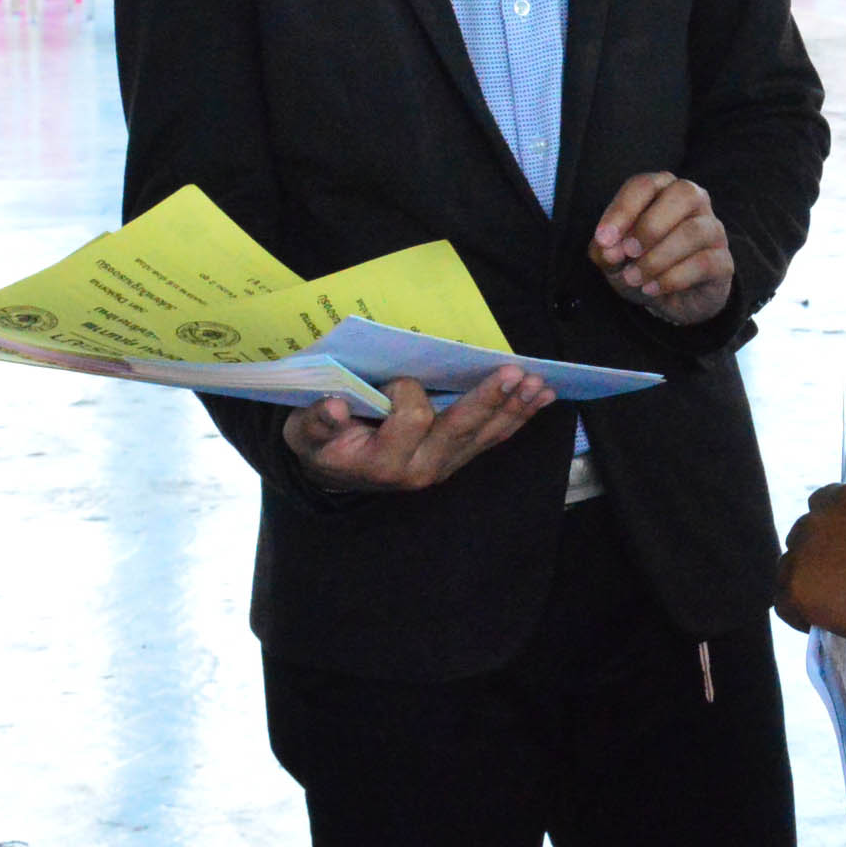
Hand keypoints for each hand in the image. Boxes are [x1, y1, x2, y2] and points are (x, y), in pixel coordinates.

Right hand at [282, 370, 552, 492]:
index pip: (411, 418)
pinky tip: (539, 398)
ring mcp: (442, 466)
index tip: (394, 378)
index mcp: (383, 461)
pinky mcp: (456, 460)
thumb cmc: (321, 445)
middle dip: (490, 400)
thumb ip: (315, 422)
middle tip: (517, 373)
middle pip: (461, 430)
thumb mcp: (304, 434)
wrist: (333, 473)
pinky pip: (491, 439)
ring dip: (514, 407)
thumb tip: (332, 406)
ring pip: (485, 436)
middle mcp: (419, 469)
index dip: (407, 392)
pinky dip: (516, 416)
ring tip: (541, 385)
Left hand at [589, 172, 734, 326]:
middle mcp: (694, 201)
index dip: (623, 210)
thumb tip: (609, 249)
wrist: (671, 300)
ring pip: (694, 231)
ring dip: (658, 257)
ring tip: (634, 278)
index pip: (645, 185)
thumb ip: (605, 250)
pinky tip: (653, 288)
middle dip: (650, 226)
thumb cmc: (641, 265)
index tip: (603, 239)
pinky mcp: (724, 261)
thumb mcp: (614, 259)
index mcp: (662, 190)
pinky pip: (705, 262)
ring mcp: (713, 229)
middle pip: (683, 194)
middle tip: (627, 253)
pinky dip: (673, 278)